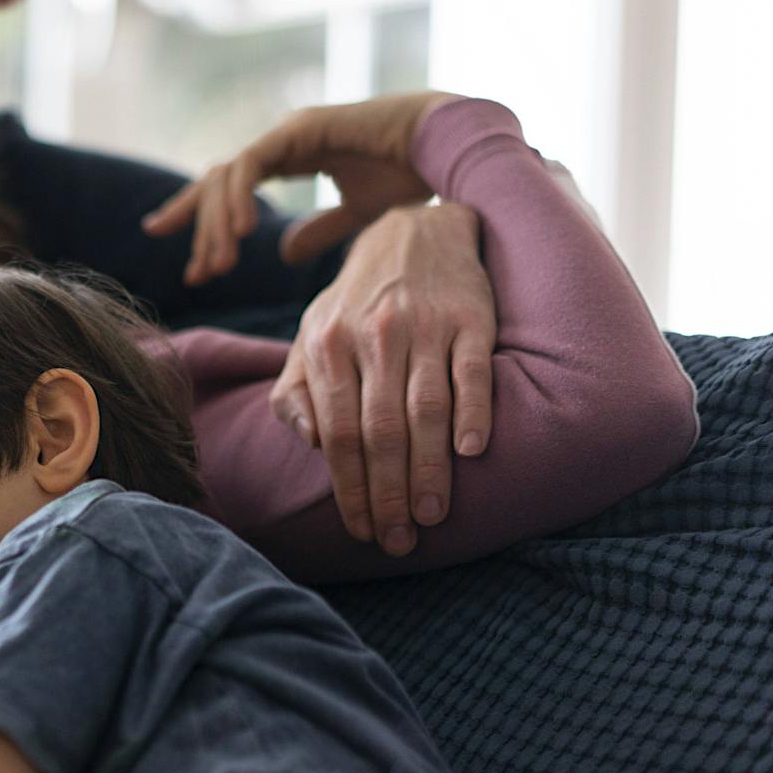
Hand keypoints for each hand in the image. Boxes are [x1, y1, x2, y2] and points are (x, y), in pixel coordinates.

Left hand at [141, 91, 459, 285]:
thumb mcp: (357, 214)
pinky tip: (239, 233)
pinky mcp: (300, 129)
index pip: (232, 191)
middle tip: (196, 277)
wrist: (448, 145)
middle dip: (199, 230)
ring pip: (228, 177)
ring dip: (217, 225)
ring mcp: (288, 131)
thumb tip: (284, 254)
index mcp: (291, 157)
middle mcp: (282, 141)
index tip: (196, 272)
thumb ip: (319, 231)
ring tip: (218, 268)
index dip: (207, 227)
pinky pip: (252, 165)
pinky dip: (239, 199)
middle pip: (219, 184)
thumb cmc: (411, 172)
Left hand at [275, 202, 494, 554]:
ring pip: (425, 409)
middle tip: (398, 540)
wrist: (413, 232)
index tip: (361, 529)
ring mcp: (425, 326)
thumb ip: (298, 389)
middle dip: (388, 493)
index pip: (337, 433)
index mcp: (328, 345)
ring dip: (430, 469)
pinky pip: (473, 373)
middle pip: (380, 431)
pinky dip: (474, 412)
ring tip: (432, 515)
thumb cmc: (355, 302)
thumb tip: (311, 441)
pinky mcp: (471, 318)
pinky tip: (473, 452)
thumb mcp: (311, 335)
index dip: (349, 487)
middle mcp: (374, 335)